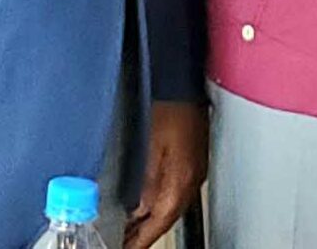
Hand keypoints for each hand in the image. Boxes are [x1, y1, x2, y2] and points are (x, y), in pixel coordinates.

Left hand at [124, 101, 207, 247]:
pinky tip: (145, 205)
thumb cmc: (169, 105)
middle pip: (166, 219)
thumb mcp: (150, 144)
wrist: (185, 83)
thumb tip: (137, 207)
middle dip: (145, 235)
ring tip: (129, 231)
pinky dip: (158, 205)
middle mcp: (191, 180)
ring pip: (170, 208)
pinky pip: (173, 194)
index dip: (142, 240)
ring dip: (150, 221)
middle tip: (123, 243)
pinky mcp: (191, 163)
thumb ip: (146, 179)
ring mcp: (194, 172)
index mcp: (182, 178)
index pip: (161, 222)